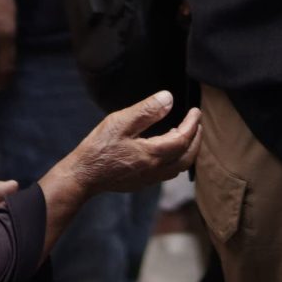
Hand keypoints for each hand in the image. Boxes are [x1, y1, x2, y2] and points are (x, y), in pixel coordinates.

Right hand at [50, 91, 203, 203]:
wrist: (83, 176)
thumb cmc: (98, 147)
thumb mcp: (120, 122)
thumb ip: (146, 110)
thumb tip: (169, 99)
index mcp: (152, 154)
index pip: (183, 139)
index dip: (193, 124)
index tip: (196, 111)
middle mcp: (155, 170)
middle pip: (187, 157)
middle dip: (196, 139)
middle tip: (197, 123)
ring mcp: (149, 179)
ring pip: (179, 167)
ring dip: (187, 151)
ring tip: (185, 133)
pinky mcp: (141, 182)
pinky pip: (167, 172)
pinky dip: (175, 159)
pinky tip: (165, 148)